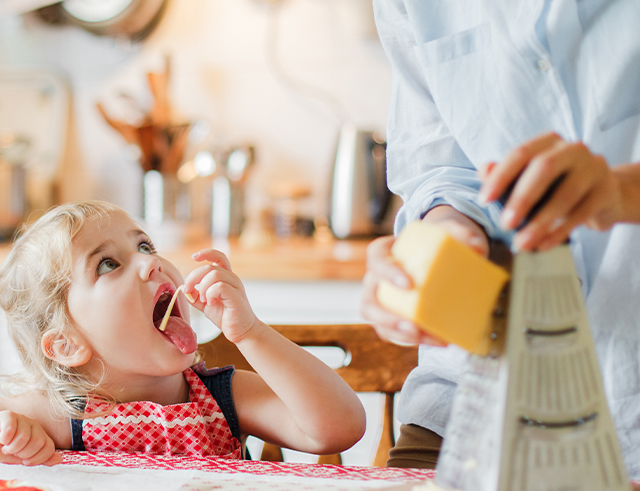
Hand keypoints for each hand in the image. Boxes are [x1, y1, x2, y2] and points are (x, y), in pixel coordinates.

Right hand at [0, 410, 60, 465]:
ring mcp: (22, 418)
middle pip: (38, 442)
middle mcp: (33, 425)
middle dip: (23, 453)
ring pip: (24, 437)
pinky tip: (1, 439)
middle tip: (13, 452)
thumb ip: (38, 458)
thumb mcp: (19, 457)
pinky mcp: (8, 415)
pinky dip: (4, 439)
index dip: (37, 459)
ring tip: (5, 446)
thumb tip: (59, 459)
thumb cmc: (2, 449)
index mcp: (39, 435)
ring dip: (11, 448)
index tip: (25, 461)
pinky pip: (11, 429)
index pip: (49, 447)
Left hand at [183, 249, 257, 343]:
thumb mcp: (205, 304)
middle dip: (193, 277)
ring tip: (204, 300)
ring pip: (214, 274)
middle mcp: (232, 278)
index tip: (194, 257)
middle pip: (209, 267)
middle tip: (187, 290)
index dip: (206, 253)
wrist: (241, 331)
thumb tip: (184, 288)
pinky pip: (219, 286)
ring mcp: (235, 286)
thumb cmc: (225, 316)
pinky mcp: (236, 296)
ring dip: (203, 287)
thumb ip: (195, 295)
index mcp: (226, 277)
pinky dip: (210, 294)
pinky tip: (211, 303)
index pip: (218, 257)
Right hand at [360, 206, 488, 345]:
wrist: (435, 254)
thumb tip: (477, 247)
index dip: (387, 272)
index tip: (408, 284)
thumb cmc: (434, 242)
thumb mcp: (447, 231)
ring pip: (378, 321)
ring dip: (398, 333)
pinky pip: (392, 332)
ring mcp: (379, 299)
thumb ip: (461, 234)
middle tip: (412, 325)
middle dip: (386, 316)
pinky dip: (411, 340)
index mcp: (383, 252)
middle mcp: (375, 278)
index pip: (376, 259)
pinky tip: (435, 340)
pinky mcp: (390, 316)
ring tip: (423, 337)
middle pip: (369, 299)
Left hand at [479, 132, 623, 250]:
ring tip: (521, 244)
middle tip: (505, 224)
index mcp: (549, 142)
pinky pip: (580, 214)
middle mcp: (573, 149)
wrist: (603, 196)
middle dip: (522, 198)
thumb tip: (484, 170)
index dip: (500, 176)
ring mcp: (594, 167)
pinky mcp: (606, 191)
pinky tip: (542, 245)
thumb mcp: (529, 179)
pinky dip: (558, 232)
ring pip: (564, 195)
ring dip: (539, 223)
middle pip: (544, 168)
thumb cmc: (557, 186)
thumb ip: (505, 174)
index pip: (520, 153)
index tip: (484, 200)